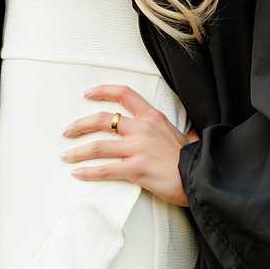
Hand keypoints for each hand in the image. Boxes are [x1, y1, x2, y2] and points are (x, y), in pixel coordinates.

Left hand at [60, 83, 201, 207]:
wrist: (203, 177)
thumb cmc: (194, 159)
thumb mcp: (182, 136)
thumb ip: (172, 131)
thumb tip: (186, 132)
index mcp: (152, 117)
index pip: (124, 94)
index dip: (103, 91)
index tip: (86, 94)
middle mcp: (143, 129)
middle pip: (102, 120)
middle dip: (80, 125)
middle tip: (67, 131)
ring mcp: (139, 148)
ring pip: (99, 146)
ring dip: (78, 152)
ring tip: (66, 157)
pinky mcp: (137, 169)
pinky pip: (106, 170)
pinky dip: (89, 172)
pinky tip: (78, 174)